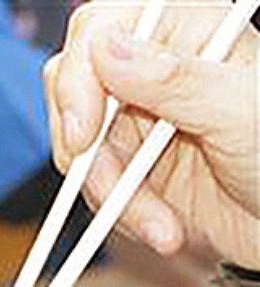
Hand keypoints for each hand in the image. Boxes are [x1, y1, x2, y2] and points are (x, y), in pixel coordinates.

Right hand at [45, 0, 258, 268]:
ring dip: (111, 197)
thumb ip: (176, 78)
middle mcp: (154, 70)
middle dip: (90, 152)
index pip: (101, 29)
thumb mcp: (240, 114)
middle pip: (75, 93)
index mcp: (187, 31)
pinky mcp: (128, 164)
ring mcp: (137, 119)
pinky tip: (161, 228)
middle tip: (112, 191)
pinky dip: (119, 215)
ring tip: (162, 227)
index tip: (82, 134)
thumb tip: (107, 48)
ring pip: (78, 149)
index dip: (79, 79)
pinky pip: (91, 186)